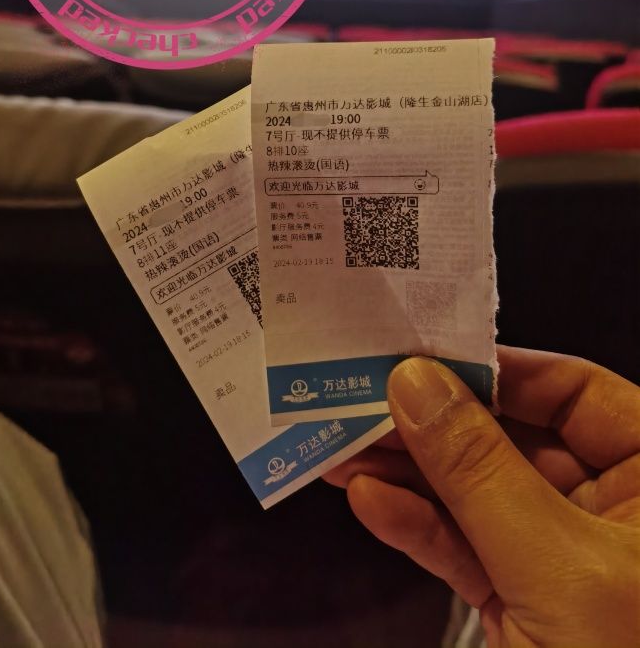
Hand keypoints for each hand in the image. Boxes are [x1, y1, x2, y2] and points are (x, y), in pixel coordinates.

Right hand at [323, 348, 639, 647]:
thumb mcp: (558, 565)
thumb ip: (479, 471)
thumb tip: (417, 385)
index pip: (572, 391)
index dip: (495, 368)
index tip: (422, 356)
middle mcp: (613, 508)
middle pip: (510, 437)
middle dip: (433, 423)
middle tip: (362, 397)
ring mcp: (561, 556)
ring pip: (475, 491)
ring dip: (408, 470)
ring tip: (344, 444)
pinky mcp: (521, 601)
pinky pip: (462, 546)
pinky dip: (415, 525)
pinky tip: (370, 500)